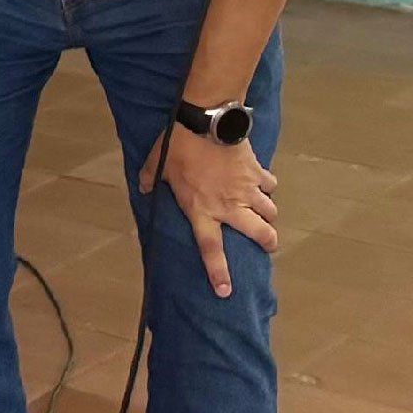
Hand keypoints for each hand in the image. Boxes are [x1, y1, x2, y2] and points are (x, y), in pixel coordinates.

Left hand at [139, 130, 277, 297]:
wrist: (207, 121)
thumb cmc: (179, 145)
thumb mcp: (157, 163)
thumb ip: (149, 179)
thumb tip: (143, 187)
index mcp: (202, 211)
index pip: (211, 250)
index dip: (219, 273)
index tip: (226, 291)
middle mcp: (229, 206)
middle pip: (260, 234)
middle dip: (268, 242)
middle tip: (268, 244)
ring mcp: (247, 190)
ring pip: (270, 212)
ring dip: (269, 215)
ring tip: (265, 214)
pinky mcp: (257, 172)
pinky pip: (270, 185)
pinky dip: (268, 186)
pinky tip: (262, 183)